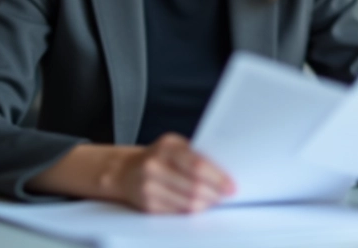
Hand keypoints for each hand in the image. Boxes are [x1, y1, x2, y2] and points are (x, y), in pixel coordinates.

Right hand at [112, 133, 235, 213]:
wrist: (126, 171)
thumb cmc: (158, 157)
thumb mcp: (174, 146)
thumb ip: (196, 155)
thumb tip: (224, 171)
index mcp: (166, 147)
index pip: (197, 165)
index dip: (217, 178)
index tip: (231, 185)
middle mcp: (154, 166)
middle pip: (194, 186)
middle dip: (215, 193)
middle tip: (226, 195)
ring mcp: (149, 187)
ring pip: (188, 203)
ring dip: (206, 203)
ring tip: (215, 199)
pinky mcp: (148, 205)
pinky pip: (178, 212)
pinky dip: (193, 210)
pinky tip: (199, 204)